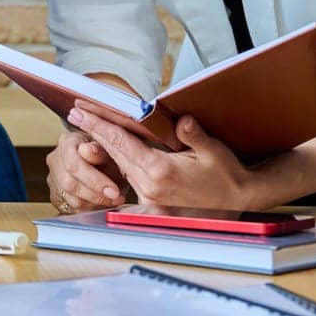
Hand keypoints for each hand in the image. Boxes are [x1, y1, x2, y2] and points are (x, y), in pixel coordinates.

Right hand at [45, 130, 125, 213]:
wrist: (103, 161)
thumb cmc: (107, 153)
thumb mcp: (109, 149)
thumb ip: (99, 151)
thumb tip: (87, 150)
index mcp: (66, 142)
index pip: (73, 164)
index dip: (94, 180)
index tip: (113, 191)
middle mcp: (55, 160)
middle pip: (69, 184)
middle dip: (96, 195)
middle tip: (117, 198)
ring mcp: (53, 179)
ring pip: (71, 199)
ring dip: (95, 203)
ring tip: (113, 199)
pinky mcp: (57, 196)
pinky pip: (72, 208)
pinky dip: (90, 208)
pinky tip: (102, 202)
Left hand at [65, 108, 254, 210]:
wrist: (239, 200)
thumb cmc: (228, 175)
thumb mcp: (214, 151)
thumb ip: (194, 136)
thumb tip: (181, 121)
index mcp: (161, 172)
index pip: (121, 143)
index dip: (99, 125)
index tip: (80, 112)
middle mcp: (150, 187)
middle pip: (114, 153)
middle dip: (94, 131)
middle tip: (76, 113)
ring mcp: (149, 198)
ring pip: (120, 165)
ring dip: (105, 146)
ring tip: (89, 125)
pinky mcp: (152, 203)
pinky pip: (130, 176)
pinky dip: (120, 160)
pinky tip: (112, 148)